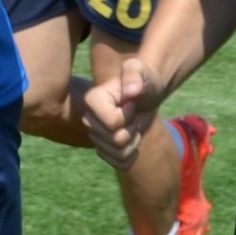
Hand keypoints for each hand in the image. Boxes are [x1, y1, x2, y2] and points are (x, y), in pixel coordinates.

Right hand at [84, 54, 165, 169]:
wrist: (147, 95)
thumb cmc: (144, 80)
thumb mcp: (141, 70)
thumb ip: (134, 74)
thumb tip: (132, 91)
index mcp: (92, 100)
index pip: (112, 123)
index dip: (128, 115)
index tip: (131, 103)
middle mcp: (88, 119)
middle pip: (115, 140)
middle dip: (132, 129)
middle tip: (134, 114)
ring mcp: (94, 136)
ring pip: (118, 153)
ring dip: (133, 142)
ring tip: (133, 125)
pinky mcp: (103, 149)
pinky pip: (119, 164)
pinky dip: (132, 156)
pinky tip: (134, 141)